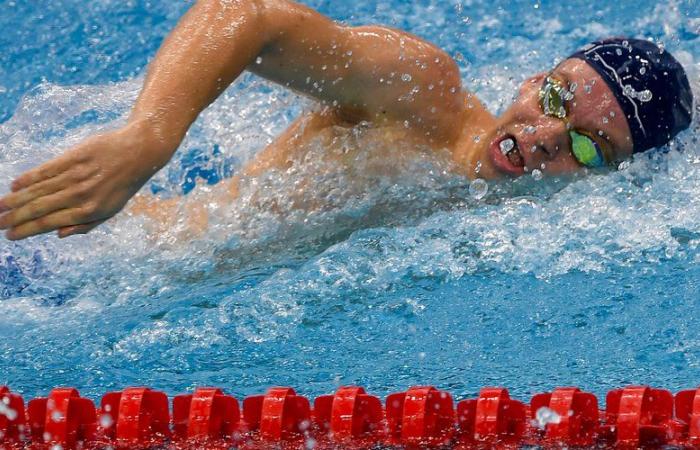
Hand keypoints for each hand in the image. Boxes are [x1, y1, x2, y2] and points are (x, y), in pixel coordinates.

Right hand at [0, 121, 172, 239]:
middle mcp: (81, 194)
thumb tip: (58, 234)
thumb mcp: (111, 210)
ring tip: (0, 207)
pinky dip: (29, 178)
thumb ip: (85, 225)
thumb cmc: (122, 185)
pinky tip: (15, 185)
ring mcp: (77, 175)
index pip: (51, 223)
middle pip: (40, 208)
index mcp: (90, 211)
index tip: (11, 235)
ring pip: (39, 190)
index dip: (28, 230)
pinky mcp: (74, 157)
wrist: (138, 152)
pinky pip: (46, 170)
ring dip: (16, 199)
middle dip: (15, 217)